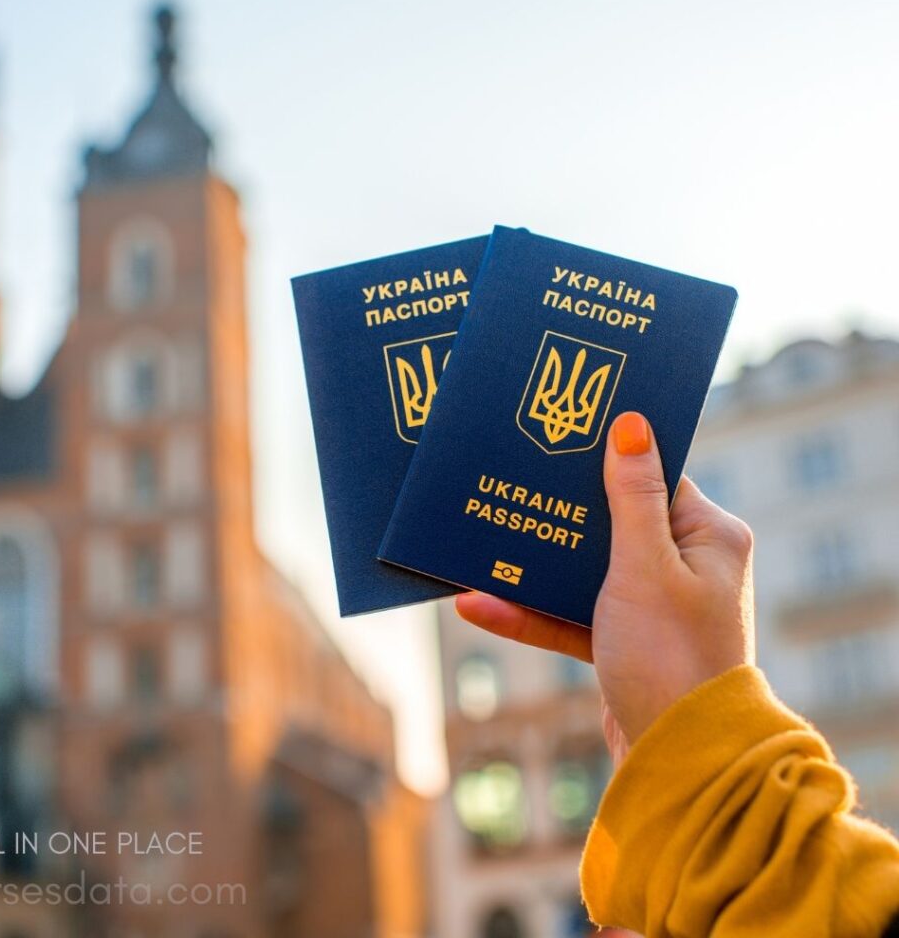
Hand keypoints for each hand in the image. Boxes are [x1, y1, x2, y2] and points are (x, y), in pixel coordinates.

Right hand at [455, 411, 755, 765]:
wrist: (680, 761)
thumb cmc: (672, 655)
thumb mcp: (645, 566)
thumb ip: (632, 496)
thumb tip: (631, 424)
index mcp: (708, 537)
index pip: (656, 477)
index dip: (607, 458)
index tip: (557, 437)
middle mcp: (686, 567)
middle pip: (610, 522)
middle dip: (556, 515)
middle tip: (509, 481)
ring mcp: (654, 607)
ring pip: (584, 572)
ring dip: (533, 568)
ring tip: (478, 547)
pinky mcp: (624, 642)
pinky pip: (572, 616)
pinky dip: (531, 613)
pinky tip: (478, 605)